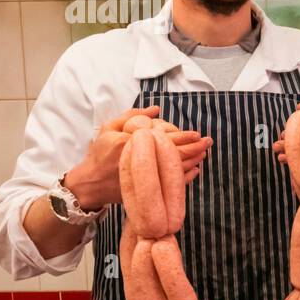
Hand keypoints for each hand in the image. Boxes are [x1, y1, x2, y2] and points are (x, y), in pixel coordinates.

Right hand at [65, 106, 213, 210]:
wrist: (91, 184)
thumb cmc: (99, 154)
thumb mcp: (109, 128)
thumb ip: (132, 116)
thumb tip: (156, 110)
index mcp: (133, 144)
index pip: (164, 140)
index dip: (183, 138)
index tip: (197, 134)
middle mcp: (142, 162)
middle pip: (175, 155)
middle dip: (195, 149)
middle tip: (208, 142)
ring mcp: (147, 178)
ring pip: (176, 170)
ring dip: (193, 161)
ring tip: (204, 153)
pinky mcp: (149, 190)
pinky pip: (171, 185)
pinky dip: (185, 178)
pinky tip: (195, 169)